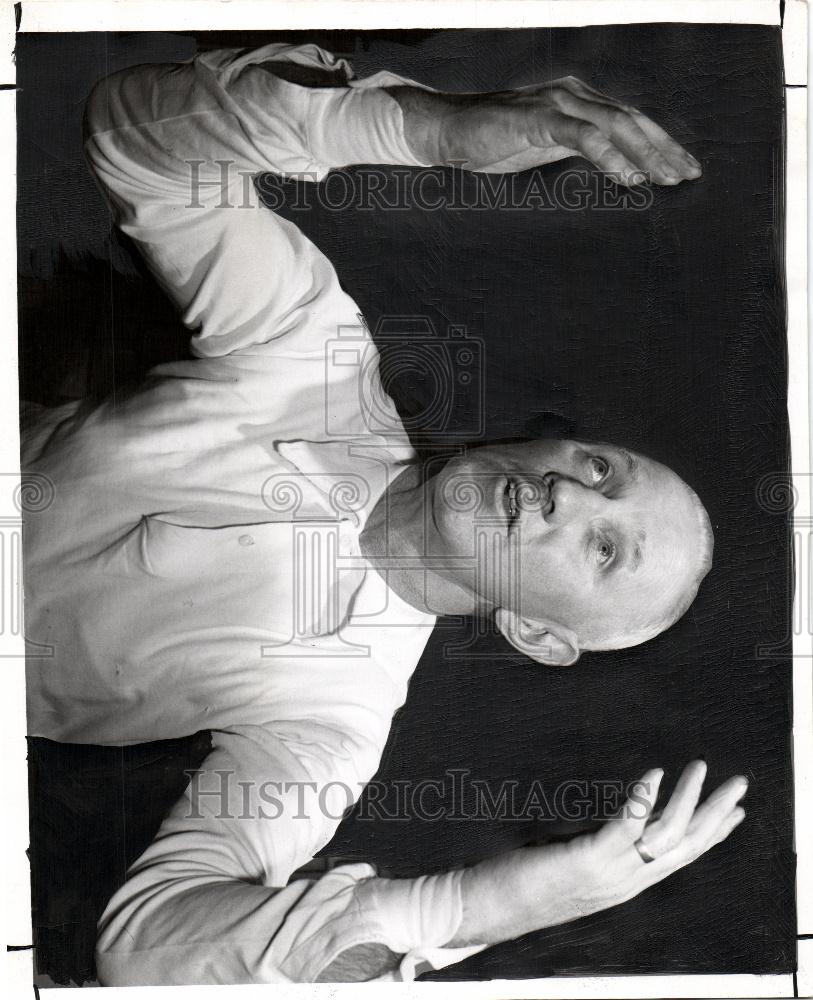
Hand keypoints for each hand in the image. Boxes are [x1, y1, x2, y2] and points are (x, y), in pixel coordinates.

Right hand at [414, 76, 702, 184]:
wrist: (446, 132)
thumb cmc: (491, 145)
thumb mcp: (543, 148)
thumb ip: (574, 151)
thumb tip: (608, 174)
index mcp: (578, 101)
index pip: (630, 120)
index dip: (661, 143)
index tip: (684, 168)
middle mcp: (574, 95)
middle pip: (632, 119)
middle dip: (663, 148)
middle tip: (687, 176)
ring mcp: (556, 103)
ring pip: (615, 125)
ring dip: (645, 153)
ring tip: (664, 180)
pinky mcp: (538, 119)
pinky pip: (583, 136)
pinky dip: (610, 157)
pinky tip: (629, 178)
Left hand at [452, 760, 746, 945]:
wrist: (490, 907)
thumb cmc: (525, 880)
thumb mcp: (577, 862)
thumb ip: (602, 845)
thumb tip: (620, 818)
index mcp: (627, 880)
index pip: (682, 856)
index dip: (713, 834)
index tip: (738, 813)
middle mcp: (626, 881)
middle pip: (686, 848)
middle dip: (717, 815)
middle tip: (741, 784)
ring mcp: (609, 874)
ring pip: (665, 838)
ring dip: (687, 800)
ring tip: (699, 767)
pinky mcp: (588, 860)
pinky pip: (625, 828)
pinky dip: (643, 799)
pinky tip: (653, 775)